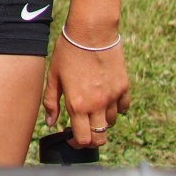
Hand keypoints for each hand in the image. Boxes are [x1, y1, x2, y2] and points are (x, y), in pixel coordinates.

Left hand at [43, 34, 130, 149]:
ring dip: (101, 122)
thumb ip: (51, 102)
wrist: (91, 32)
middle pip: (100, 137)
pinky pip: (123, 108)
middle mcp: (98, 105)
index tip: (71, 138)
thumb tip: (51, 123)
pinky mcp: (124, 87)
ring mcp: (113, 97)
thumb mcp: (53, 76)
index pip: (83, 139)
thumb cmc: (68, 52)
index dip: (76, 143)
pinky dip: (115, 109)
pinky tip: (106, 100)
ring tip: (91, 110)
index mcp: (78, 104)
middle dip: (91, 139)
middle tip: (83, 130)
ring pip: (111, 123)